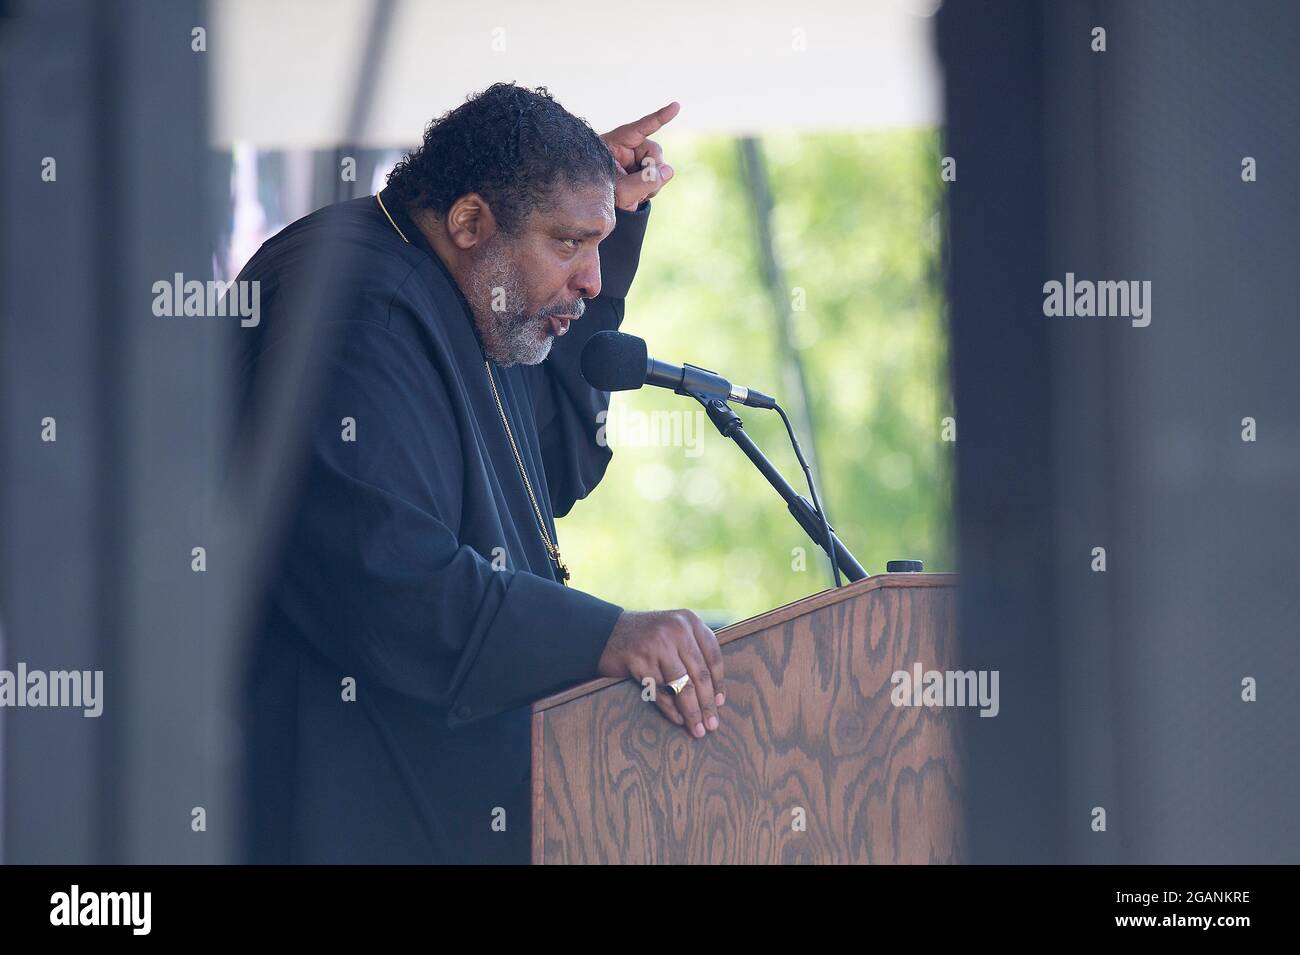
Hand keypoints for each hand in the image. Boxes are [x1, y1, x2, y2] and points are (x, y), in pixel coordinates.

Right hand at [597, 608, 724, 737]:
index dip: (718, 683)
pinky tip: (678, 719)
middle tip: (712, 725)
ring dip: (692, 712)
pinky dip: (671, 709)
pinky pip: (660, 692)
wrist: (604, 631)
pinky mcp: (638, 660)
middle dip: (707, 704)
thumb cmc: (646, 637)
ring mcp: (656, 644)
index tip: (720, 703)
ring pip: (682, 686)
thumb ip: (693, 650)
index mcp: (689, 620)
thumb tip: (715, 692)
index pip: (712, 656)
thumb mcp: (673, 631)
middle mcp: (675, 629)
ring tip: (698, 729)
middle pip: (699, 674)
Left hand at [600, 101, 679, 211]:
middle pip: (655, 151)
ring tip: (634, 197)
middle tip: (642, 190)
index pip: (641, 127)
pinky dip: (650, 190)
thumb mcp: (620, 191)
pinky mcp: (640, 171)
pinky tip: (637, 197)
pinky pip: (657, 178)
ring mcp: (635, 159)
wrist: (592, 206)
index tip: (676, 106)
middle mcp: (628, 147)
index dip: (660, 117)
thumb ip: (645, 181)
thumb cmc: (599, 193)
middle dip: (653, 171)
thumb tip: (670, 171)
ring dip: (652, 185)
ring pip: (659, 167)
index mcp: (616, 143)